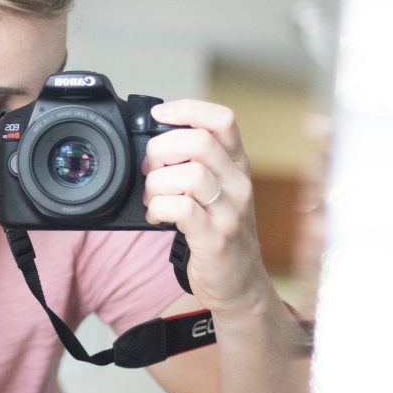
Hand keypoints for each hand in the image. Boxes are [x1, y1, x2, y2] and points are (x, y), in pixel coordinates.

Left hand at [141, 99, 268, 314]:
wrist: (241, 283)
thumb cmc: (220, 230)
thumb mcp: (217, 189)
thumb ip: (195, 163)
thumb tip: (154, 138)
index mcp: (237, 165)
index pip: (223, 120)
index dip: (188, 109)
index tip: (159, 115)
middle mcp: (239, 183)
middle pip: (199, 142)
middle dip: (161, 149)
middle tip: (150, 168)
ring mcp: (230, 212)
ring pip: (188, 175)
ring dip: (156, 183)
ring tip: (152, 198)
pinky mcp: (216, 238)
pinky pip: (181, 209)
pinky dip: (158, 208)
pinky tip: (156, 216)